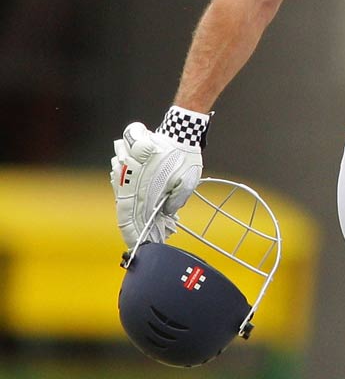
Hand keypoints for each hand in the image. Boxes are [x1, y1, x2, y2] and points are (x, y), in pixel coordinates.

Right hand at [110, 107, 207, 246]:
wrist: (177, 133)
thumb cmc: (184, 157)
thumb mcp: (187, 182)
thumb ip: (176, 200)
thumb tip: (167, 211)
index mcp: (144, 188)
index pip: (131, 218)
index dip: (133, 234)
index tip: (137, 246)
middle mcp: (131, 182)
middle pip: (125, 212)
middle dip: (133, 228)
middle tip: (140, 242)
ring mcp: (127, 175)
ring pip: (123, 202)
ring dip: (132, 215)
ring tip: (142, 229)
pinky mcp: (128, 170)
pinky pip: (124, 190)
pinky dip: (130, 202)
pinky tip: (140, 211)